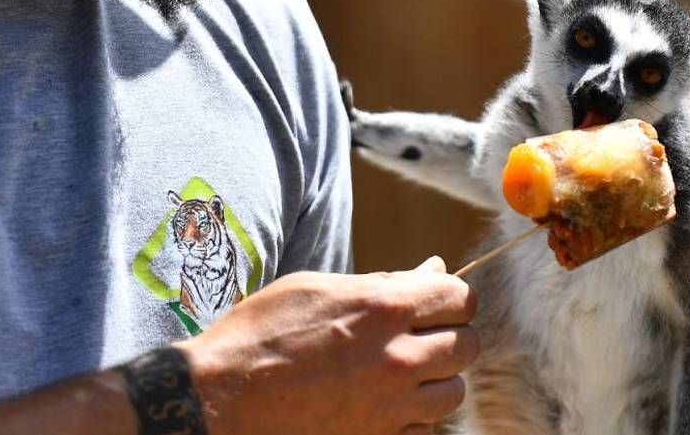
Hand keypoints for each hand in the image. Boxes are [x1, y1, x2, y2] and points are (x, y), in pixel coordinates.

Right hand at [174, 257, 479, 434]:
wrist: (221, 398)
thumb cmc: (261, 333)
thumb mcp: (318, 288)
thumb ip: (383, 281)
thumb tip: (433, 271)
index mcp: (383, 308)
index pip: (460, 299)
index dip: (453, 298)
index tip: (438, 302)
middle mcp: (397, 358)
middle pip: (467, 346)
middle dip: (451, 335)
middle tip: (422, 334)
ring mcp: (389, 407)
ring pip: (453, 392)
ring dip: (437, 379)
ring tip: (403, 370)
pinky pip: (424, 428)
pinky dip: (414, 415)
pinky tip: (384, 402)